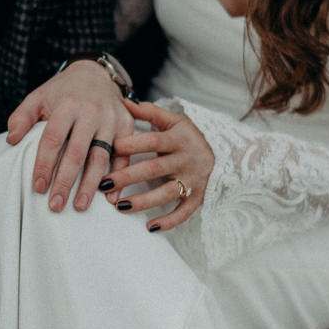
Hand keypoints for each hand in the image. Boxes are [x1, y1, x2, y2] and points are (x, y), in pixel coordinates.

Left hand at [6, 61, 134, 211]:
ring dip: (90, 184)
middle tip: (56, 205)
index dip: (44, 164)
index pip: (53, 139)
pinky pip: (123, 155)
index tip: (38, 187)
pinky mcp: (126, 125)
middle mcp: (91, 112)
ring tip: (79, 206)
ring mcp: (111, 119)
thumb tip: (11, 140)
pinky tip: (110, 197)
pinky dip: (118, 176)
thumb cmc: (63, 91)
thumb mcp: (38, 97)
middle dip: (66, 181)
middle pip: (77, 152)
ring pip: (101, 157)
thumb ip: (22, 117)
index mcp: (67, 105)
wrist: (96, 74)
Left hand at [103, 100, 212, 230]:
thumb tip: (125, 102)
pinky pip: (183, 212)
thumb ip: (150, 112)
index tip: (111, 148)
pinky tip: (150, 227)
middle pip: (154, 169)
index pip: (153, 141)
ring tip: (119, 206)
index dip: (132, 144)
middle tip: (104, 183)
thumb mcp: (174, 121)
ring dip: (143, 201)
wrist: (224, 153)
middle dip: (127, 177)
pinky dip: (169, 221)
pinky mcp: (197, 198)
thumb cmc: (188, 137)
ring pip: (166, 193)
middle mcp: (186, 160)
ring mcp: (193, 181)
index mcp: (179, 139)